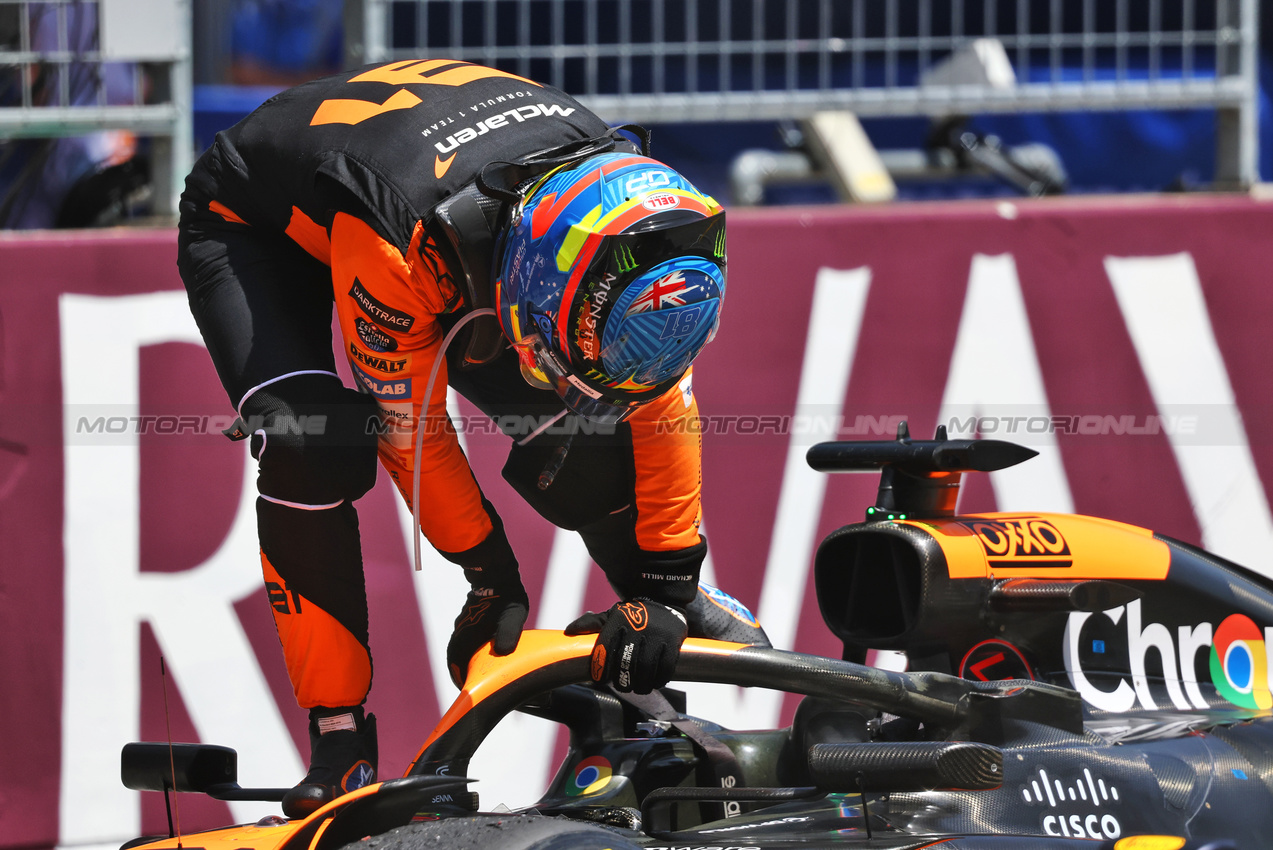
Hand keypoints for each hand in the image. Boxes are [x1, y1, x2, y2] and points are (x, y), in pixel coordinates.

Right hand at [446, 577, 528, 688]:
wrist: (496, 573)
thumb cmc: (506, 596)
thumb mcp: (512, 617)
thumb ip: (508, 634)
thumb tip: (503, 652)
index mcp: (468, 635)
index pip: (456, 663)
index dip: (460, 679)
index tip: (467, 689)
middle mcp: (461, 632)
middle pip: (455, 658)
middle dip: (460, 672)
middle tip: (471, 683)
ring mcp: (464, 625)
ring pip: (458, 649)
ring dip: (464, 661)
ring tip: (475, 672)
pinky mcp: (468, 619)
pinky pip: (463, 640)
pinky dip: (467, 651)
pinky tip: (480, 653)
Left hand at [565, 599, 687, 693]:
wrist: (663, 599)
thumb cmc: (633, 614)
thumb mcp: (612, 614)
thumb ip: (592, 623)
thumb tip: (569, 631)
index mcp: (618, 620)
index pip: (605, 648)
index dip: (600, 668)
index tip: (600, 679)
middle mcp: (637, 627)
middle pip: (625, 663)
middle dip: (622, 680)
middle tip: (622, 686)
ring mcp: (656, 635)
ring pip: (645, 668)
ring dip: (641, 684)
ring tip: (638, 688)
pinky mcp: (672, 641)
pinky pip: (665, 667)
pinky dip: (659, 680)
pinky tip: (655, 683)